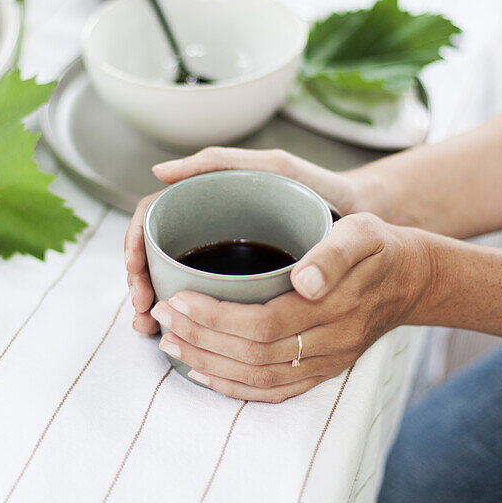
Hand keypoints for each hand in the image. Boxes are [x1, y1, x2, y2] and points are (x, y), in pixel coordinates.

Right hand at [124, 147, 360, 333]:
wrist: (366, 220)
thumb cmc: (320, 187)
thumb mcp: (274, 167)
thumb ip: (222, 161)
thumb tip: (160, 172)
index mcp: (209, 199)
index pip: (153, 217)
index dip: (135, 243)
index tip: (136, 271)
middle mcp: (211, 227)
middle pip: (157, 255)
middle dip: (142, 285)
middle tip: (144, 313)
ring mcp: (226, 257)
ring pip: (176, 284)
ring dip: (159, 308)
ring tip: (155, 332)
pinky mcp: (246, 284)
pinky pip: (208, 305)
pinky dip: (191, 323)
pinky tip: (187, 340)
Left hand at [150, 213, 433, 400]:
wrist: (411, 280)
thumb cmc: (378, 248)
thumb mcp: (362, 232)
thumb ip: (334, 253)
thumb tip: (304, 280)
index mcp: (335, 309)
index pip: (263, 324)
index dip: (214, 317)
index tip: (177, 298)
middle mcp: (329, 344)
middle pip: (252, 355)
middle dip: (198, 337)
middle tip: (160, 315)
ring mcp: (326, 363)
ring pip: (257, 378)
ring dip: (206, 362)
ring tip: (168, 341)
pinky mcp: (321, 373)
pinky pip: (272, 392)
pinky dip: (233, 387)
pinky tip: (202, 371)